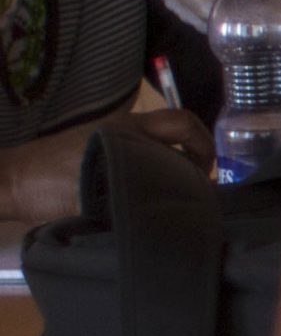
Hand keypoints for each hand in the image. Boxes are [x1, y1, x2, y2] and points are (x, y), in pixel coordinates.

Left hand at [0, 108, 212, 222]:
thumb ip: (138, 198)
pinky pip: (138, 147)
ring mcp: (109, 133)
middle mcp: (123, 126)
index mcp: (127, 132)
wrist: (8, 182)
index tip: (205, 176)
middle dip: (194, 153)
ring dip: (172, 158)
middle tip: (195, 184)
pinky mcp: (97, 144)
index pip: (183, 124)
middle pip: (177, 127)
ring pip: (158, 138)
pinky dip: (152, 162)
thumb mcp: (96, 200)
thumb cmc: (47, 189)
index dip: (204, 147)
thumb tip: (175, 210)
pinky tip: (144, 188)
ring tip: (172, 190)